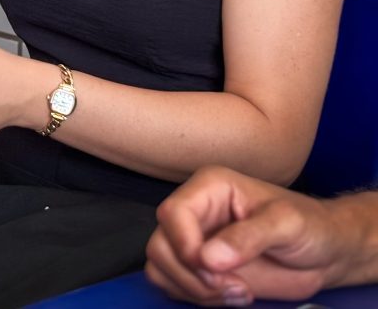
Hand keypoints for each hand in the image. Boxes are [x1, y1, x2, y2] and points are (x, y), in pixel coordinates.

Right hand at [146, 166, 348, 304]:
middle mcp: (195, 213)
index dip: (184, 245)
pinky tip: (232, 296)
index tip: (212, 270)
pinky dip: (196, 297)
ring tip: (238, 293)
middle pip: (160, 244)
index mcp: (209, 189)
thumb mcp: (287, 224)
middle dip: (192, 275)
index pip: (172, 213)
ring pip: (161, 267)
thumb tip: (209, 258)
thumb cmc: (311, 227)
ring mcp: (195, 241)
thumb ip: (249, 237)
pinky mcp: (200, 268)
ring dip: (194, 290)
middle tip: (234, 287)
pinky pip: (174, 284)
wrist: (326, 253)